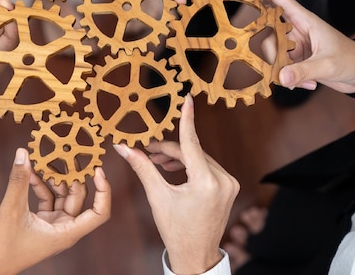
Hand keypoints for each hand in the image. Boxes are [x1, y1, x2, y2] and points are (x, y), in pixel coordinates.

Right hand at [0, 149, 110, 274]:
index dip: (104, 191)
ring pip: (62, 196)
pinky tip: (29, 173)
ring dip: (53, 179)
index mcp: (67, 232)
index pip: (99, 213)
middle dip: (72, 176)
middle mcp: (64, 229)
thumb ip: (18, 181)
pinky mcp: (42, 222)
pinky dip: (41, 186)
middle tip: (65, 154)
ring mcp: (53, 225)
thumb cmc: (2, 247)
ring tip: (43, 160)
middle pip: (78, 198)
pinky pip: (48, 199)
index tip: (97, 170)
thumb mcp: (11, 210)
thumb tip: (22, 153)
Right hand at [114, 95, 238, 273]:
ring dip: (179, 156)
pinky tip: (174, 170)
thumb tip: (124, 147)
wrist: (196, 255)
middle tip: (147, 150)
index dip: (187, 119)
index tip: (187, 99)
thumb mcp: (157, 196)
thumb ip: (142, 167)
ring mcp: (229, 183)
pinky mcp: (229, 187)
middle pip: (192, 151)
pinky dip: (190, 165)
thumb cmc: (175, 230)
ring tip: (156, 161)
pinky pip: (207, 166)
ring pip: (199, 158)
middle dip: (169, 149)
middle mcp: (223, 180)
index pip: (191, 143)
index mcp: (206, 182)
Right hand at [231, 0, 354, 93]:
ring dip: (276, 67)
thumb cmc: (352, 61)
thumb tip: (281, 77)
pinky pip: (279, 66)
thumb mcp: (329, 65)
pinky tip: (305, 84)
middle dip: (257, 41)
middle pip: (265, 28)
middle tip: (251, 51)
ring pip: (270, 51)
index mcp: (305, 20)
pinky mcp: (295, 59)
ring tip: (295, 79)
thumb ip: (304, 71)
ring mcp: (293, 45)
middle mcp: (296, 30)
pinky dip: (288, 78)